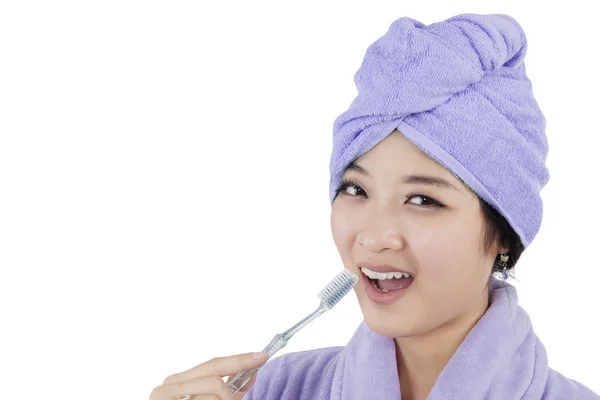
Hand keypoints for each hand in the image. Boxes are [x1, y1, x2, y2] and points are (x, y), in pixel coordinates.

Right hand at [150, 351, 267, 399]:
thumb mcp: (209, 399)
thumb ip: (229, 388)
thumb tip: (252, 374)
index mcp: (179, 380)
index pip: (214, 364)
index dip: (240, 360)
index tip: (262, 357)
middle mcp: (169, 386)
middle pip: (215, 380)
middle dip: (231, 392)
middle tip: (241, 398)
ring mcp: (166, 398)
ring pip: (215, 395)